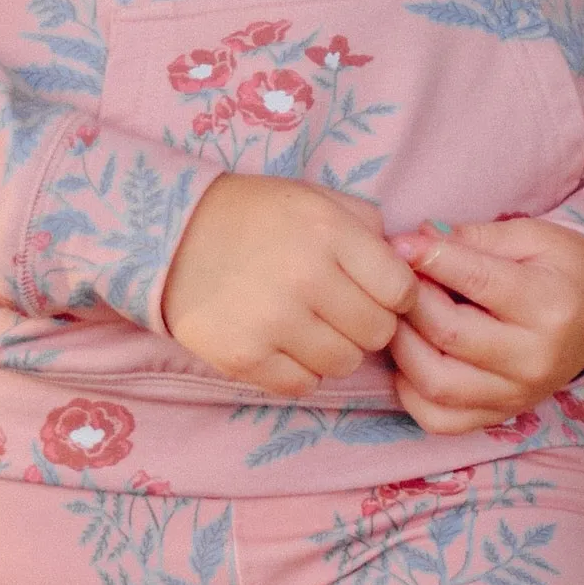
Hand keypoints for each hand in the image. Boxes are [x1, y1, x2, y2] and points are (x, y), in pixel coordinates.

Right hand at [162, 169, 414, 391]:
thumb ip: (368, 227)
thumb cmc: (257, 216)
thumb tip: (411, 266)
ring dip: (336, 350)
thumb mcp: (317, 200)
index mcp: (329, 232)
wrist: (172, 236)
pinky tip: (285, 343)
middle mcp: (305, 278)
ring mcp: (272, 321)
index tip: (377, 291)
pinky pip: (302, 385)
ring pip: (343, 363)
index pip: (401, 290)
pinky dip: (301, 370)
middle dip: (367, 324)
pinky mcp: (243, 357)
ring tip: (311, 326)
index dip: (396, 295)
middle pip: (377, 333)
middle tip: (342, 310)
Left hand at [388, 214, 583, 433]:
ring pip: (437, 384)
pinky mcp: (500, 416)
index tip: (399, 245)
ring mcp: (517, 394)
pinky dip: (411, 393)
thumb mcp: (532, 237)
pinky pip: (440, 420)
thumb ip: (475, 239)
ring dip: (403, 348)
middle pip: (449, 335)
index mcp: (550, 305)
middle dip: (411, 302)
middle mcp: (535, 358)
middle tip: (399, 280)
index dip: (429, 259)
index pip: (476, 282)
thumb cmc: (563, 268)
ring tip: (401, 318)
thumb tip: (413, 242)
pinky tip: (411, 359)